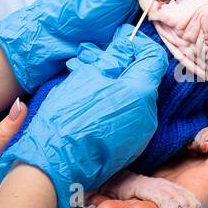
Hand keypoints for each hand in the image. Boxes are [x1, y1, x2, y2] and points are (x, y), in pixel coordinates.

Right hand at [0, 24, 166, 207]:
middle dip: (122, 66)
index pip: (153, 57)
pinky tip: (89, 106)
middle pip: (143, 79)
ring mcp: (140, 135)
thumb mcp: (88, 77)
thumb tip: (127, 42)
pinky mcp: (128, 147)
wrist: (55, 165)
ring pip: (134, 99)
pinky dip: (113, 106)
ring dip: (115, 86)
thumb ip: (113, 58)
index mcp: (141, 93)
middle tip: (94, 61)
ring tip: (86, 83)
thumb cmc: (67, 118)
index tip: (118, 42)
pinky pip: (127, 118)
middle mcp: (148, 115)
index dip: (136, 45)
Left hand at [86, 130, 207, 207]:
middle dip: (117, 207)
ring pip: (131, 192)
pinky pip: (130, 176)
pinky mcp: (156, 167)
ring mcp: (162, 181)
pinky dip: (110, 177)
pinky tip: (88, 171)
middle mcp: (173, 192)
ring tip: (80, 191)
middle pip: (140, 205)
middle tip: (92, 204)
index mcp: (194, 194)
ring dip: (107, 195)